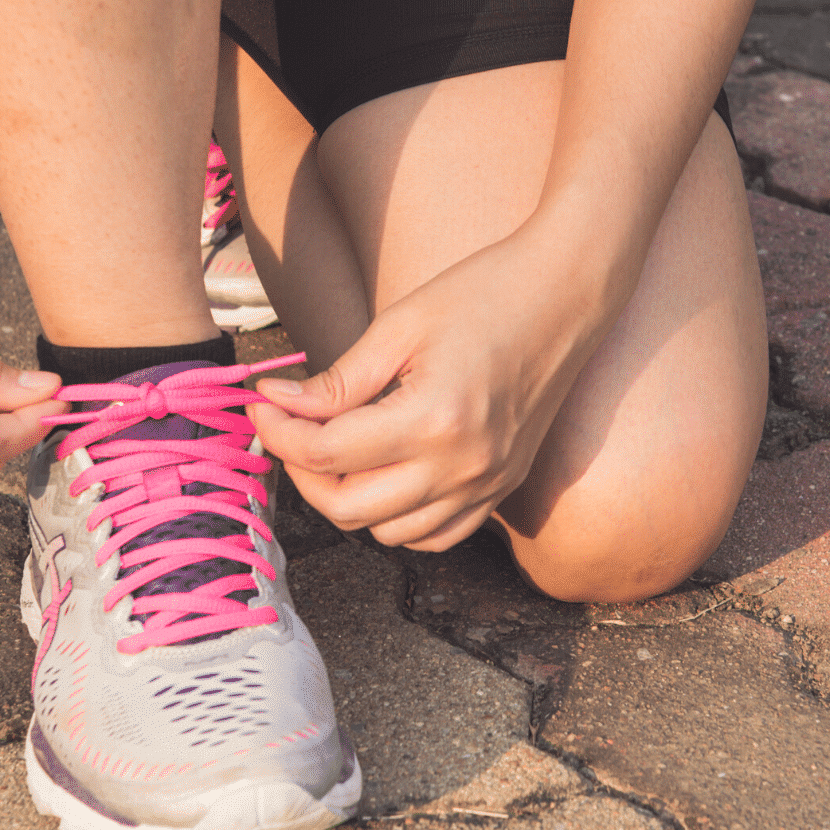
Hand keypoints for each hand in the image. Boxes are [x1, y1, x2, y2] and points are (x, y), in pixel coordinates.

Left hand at [248, 226, 613, 551]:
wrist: (567, 294)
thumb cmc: (484, 294)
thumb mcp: (399, 327)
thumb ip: (337, 381)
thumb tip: (278, 404)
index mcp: (434, 420)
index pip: (327, 454)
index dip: (279, 431)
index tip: (263, 403)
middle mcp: (463, 467)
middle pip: (349, 507)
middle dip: (302, 471)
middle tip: (289, 428)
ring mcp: (487, 485)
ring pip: (388, 533)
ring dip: (348, 498)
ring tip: (336, 448)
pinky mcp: (502, 488)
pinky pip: (435, 536)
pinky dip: (398, 519)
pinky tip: (384, 476)